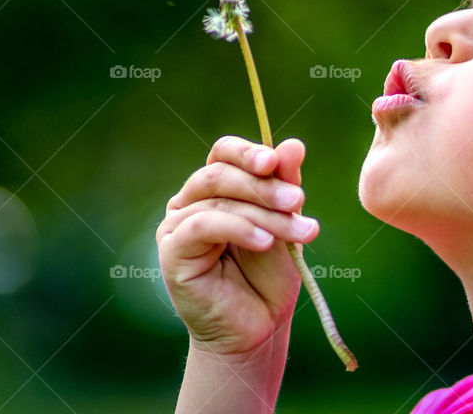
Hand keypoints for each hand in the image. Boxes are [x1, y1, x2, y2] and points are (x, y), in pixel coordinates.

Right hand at [156, 135, 316, 356]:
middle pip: (221, 172)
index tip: (278, 161)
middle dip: (265, 184)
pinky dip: (239, 228)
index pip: (224, 153)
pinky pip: (202, 225)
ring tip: (300, 231)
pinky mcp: (172, 251)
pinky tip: (265, 242)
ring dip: (265, 213)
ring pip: (219, 198)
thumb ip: (285, 185)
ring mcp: (177, 225)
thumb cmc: (268, 276)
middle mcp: (190, 202)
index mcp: (215, 189)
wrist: (257, 329)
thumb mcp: (285, 223)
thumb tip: (293, 144)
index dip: (249, 152)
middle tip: (299, 200)